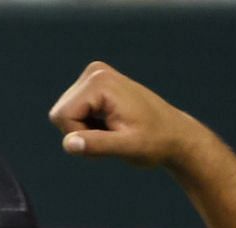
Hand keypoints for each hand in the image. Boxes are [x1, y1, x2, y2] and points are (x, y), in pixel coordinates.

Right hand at [47, 61, 212, 169]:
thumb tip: (69, 144)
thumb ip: (97, 144)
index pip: (62, 116)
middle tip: (112, 136)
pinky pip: (73, 111)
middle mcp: (95, 72)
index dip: (79, 136)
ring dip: (85, 130)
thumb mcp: (126, 147)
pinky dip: (89, 124)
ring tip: (113, 131)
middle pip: (61, 113)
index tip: (107, 139)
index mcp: (100, 82)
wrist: (175, 134)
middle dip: (81, 132)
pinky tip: (111, 124)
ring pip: (65, 114)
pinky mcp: (96, 83)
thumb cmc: (155, 141)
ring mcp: (95, 75)